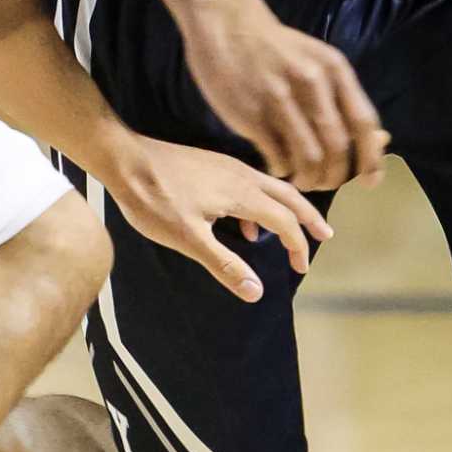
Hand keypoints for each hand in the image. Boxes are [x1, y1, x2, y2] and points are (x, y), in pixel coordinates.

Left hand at [106, 136, 332, 301]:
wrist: (125, 159)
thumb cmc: (154, 200)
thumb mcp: (188, 239)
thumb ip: (225, 264)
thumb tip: (257, 292)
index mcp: (241, 193)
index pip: (284, 220)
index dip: (297, 245)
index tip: (301, 267)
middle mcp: (241, 175)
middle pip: (288, 196)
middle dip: (308, 217)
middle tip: (325, 235)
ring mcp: (227, 166)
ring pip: (271, 186)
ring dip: (287, 208)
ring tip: (290, 229)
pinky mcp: (213, 164)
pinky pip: (251, 183)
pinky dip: (260, 202)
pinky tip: (244, 222)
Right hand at [182, 0, 387, 192]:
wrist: (227, 24)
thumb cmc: (277, 49)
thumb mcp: (318, 60)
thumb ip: (342, 98)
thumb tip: (377, 141)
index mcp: (334, 69)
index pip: (364, 124)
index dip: (371, 159)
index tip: (370, 183)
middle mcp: (312, 82)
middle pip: (337, 148)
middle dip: (334, 176)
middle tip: (325, 183)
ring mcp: (280, 99)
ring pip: (308, 158)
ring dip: (309, 178)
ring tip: (302, 179)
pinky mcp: (251, 113)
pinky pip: (277, 156)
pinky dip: (282, 169)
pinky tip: (278, 165)